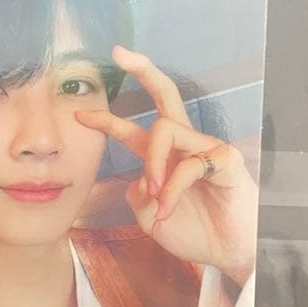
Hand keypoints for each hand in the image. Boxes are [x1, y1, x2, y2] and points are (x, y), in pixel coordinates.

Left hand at [76, 46, 257, 286]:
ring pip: (166, 130)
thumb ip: (138, 195)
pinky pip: (189, 164)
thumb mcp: (151, 217)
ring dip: (153, 163)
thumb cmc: (194, 232)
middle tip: (119, 53)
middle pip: (165, 96)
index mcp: (164, 158)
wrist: (226, 253)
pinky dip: (173, 188)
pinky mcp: (225, 160)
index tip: (81, 115)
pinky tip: (169, 208)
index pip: (132, 131)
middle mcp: (185, 146)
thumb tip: (137, 178)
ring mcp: (206, 149)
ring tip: (156, 196)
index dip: (106, 121)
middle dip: (143, 70)